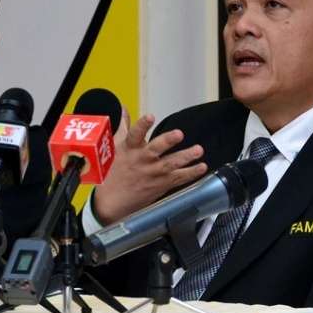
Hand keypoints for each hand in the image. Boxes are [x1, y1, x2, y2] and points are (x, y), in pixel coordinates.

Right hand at [92, 109, 207, 224]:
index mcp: (129, 149)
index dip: (142, 126)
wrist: (111, 203)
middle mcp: (142, 161)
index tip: (150, 117)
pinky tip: (201, 167)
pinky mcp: (161, 185)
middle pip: (155, 149)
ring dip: (185, 157)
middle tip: (179, 134)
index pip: (134, 135)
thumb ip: (124, 127)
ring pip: (170, 164)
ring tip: (198, 150)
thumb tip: (124, 110)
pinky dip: (191, 173)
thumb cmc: (112, 174)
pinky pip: (178, 179)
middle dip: (167, 141)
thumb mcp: (114, 148)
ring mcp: (152, 173)